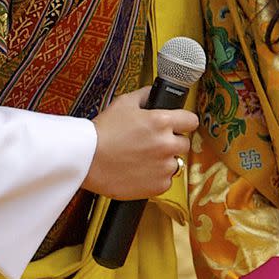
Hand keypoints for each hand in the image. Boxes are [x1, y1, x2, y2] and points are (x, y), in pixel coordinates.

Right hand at [82, 88, 198, 199]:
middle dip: (171, 142)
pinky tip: (140, 172)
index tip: (179, 126)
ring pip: (175, 163)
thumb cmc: (102, 132)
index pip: (191, 121)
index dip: (184, 123)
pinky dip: (156, 178)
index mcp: (161, 122)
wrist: (87, 160)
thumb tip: (154, 93)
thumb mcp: (123, 103)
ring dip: (164, 161)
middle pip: (184, 143)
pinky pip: (166, 181)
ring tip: (143, 159)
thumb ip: (144, 96)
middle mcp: (166, 144)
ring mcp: (164, 167)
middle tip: (153, 144)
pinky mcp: (158, 185)